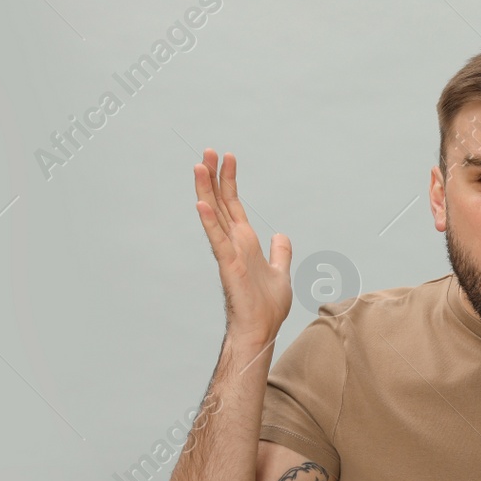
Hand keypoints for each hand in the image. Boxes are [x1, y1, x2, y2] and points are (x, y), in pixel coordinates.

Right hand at [193, 149, 291, 343]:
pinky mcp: (229, 265)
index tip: (227, 157)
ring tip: (199, 166)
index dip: (230, 181)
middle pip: (221, 203)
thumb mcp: (281, 272)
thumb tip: (280, 236)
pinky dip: (210, 222)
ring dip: (206, 191)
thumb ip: (280, 253)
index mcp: (246, 242)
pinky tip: (202, 205)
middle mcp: (235, 243)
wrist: (262, 329)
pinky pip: (218, 240)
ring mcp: (229, 253)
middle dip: (215, 177)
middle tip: (207, 151)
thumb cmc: (267, 306)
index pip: (235, 205)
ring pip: (215, 216)